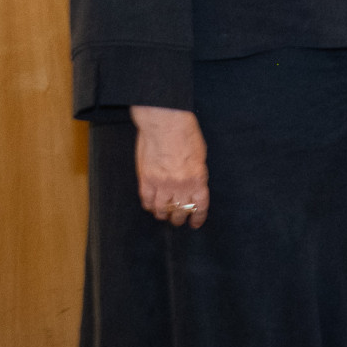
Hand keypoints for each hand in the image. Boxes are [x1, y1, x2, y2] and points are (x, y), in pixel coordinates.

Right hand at [131, 105, 208, 228]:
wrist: (166, 123)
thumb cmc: (187, 134)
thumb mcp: (201, 155)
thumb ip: (197, 173)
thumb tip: (194, 185)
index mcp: (198, 179)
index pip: (199, 206)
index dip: (197, 218)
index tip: (195, 223)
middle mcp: (180, 186)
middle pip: (180, 212)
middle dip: (179, 218)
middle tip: (178, 219)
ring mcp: (161, 184)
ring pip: (161, 210)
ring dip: (163, 215)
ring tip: (163, 215)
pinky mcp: (145, 180)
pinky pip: (146, 201)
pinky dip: (149, 206)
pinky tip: (151, 206)